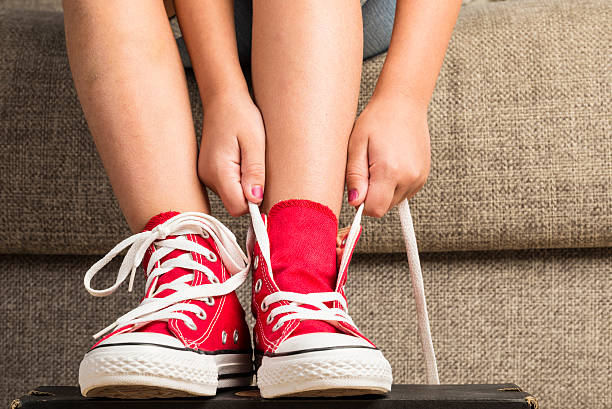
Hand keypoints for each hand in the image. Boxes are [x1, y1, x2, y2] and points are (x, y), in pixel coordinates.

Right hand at [198, 90, 265, 216]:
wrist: (223, 100)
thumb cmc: (240, 116)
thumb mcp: (255, 143)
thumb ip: (255, 173)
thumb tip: (256, 199)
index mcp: (219, 171)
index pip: (238, 207)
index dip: (254, 201)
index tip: (263, 185)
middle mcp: (208, 178)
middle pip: (235, 203)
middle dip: (250, 192)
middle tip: (256, 165)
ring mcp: (206, 176)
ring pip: (232, 196)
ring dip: (244, 184)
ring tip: (248, 159)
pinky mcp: (209, 173)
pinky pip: (227, 187)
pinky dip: (238, 179)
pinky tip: (241, 160)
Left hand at [346, 92, 430, 216]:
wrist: (403, 103)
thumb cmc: (377, 120)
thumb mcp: (356, 146)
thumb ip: (355, 177)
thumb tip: (355, 202)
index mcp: (390, 171)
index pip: (375, 209)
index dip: (362, 203)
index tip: (358, 186)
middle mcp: (409, 177)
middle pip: (385, 207)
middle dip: (372, 196)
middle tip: (368, 168)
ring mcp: (420, 177)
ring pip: (394, 201)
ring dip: (384, 190)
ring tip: (380, 163)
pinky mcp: (424, 176)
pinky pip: (404, 193)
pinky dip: (394, 185)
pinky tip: (391, 164)